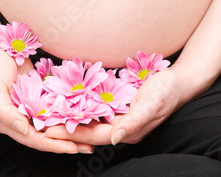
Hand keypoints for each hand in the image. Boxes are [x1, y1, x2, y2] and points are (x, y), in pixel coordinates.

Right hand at [0, 48, 93, 153]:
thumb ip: (5, 113)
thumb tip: (23, 130)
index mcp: (7, 123)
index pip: (33, 139)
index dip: (53, 145)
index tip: (71, 148)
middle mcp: (20, 119)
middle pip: (46, 136)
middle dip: (66, 143)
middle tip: (87, 147)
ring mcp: (31, 108)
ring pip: (53, 124)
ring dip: (70, 130)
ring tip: (89, 136)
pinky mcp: (39, 97)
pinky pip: (55, 109)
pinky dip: (68, 113)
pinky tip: (82, 115)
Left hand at [43, 67, 189, 145]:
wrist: (179, 81)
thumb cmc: (167, 92)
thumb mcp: (152, 105)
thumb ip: (134, 122)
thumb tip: (116, 138)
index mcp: (128, 131)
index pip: (94, 135)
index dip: (72, 134)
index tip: (50, 130)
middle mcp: (121, 128)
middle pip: (88, 131)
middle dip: (65, 129)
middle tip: (41, 124)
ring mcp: (120, 118)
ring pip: (91, 122)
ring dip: (71, 120)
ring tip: (49, 116)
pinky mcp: (120, 108)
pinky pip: (97, 111)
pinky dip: (81, 109)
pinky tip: (69, 104)